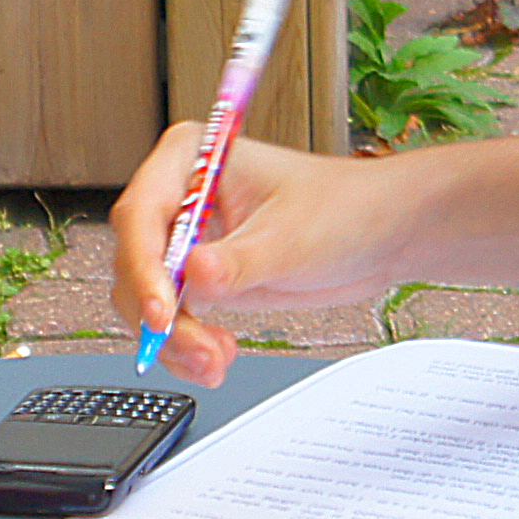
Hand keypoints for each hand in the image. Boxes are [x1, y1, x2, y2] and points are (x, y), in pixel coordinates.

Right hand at [112, 125, 434, 383]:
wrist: (383, 236)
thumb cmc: (346, 209)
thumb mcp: (292, 237)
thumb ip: (241, 260)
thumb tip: (196, 276)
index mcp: (191, 158)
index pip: (142, 213)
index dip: (144, 266)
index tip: (163, 311)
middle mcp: (181, 196)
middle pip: (135, 260)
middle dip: (160, 313)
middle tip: (196, 348)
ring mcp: (189, 240)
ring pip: (147, 298)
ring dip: (174, 338)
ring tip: (216, 360)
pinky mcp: (202, 279)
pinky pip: (172, 319)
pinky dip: (186, 345)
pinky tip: (218, 357)